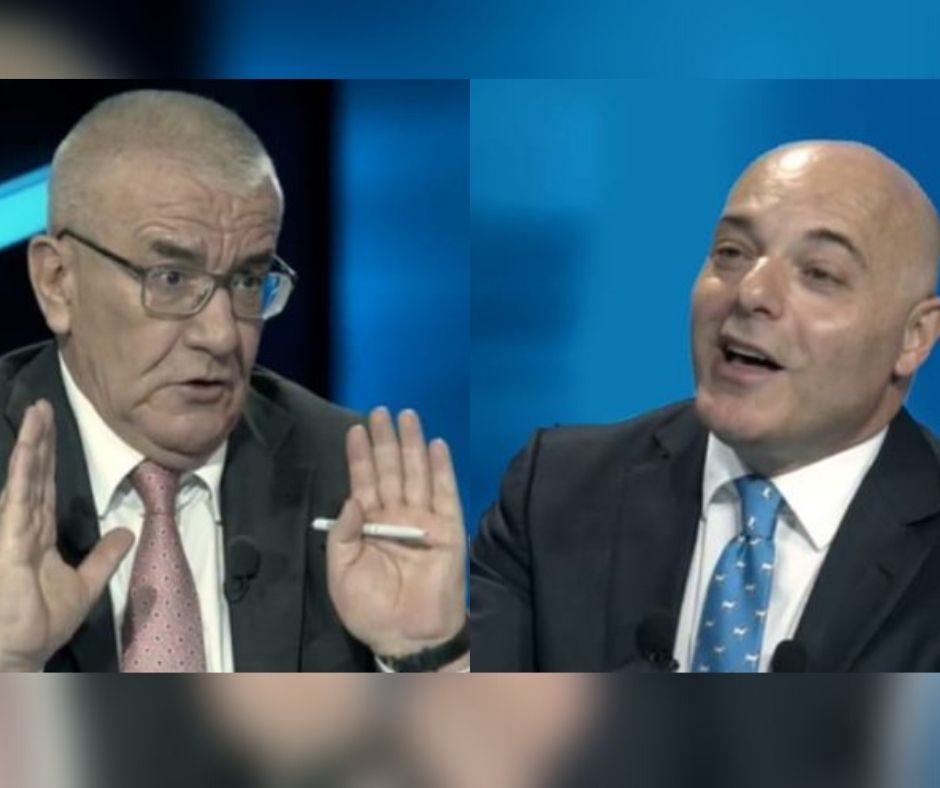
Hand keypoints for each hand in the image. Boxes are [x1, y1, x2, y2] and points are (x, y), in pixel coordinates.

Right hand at [0, 400, 133, 670]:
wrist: (20, 652)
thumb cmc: (41, 622)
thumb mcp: (86, 584)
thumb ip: (105, 556)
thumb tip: (128, 531)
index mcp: (38, 534)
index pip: (47, 486)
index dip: (51, 457)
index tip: (53, 427)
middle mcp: (23, 526)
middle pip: (35, 474)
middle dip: (40, 439)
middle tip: (44, 405)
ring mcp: (13, 531)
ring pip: (25, 479)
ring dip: (32, 446)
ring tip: (37, 414)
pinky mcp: (10, 541)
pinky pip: (19, 501)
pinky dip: (24, 474)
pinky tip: (29, 450)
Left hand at [327, 407, 465, 662]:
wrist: (407, 635)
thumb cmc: (369, 608)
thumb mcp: (341, 572)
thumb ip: (343, 534)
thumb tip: (352, 498)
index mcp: (368, 525)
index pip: (363, 481)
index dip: (359, 456)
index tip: (355, 429)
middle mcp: (396, 515)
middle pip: (390, 469)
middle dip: (385, 441)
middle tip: (379, 411)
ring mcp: (423, 519)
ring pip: (416, 473)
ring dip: (412, 444)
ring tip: (407, 416)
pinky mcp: (447, 528)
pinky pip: (445, 492)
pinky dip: (441, 468)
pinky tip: (436, 444)